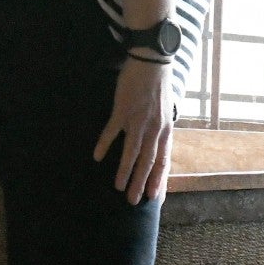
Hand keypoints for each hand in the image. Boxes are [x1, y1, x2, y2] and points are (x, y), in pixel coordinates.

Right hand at [94, 55, 176, 204]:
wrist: (153, 62)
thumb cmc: (159, 87)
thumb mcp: (166, 112)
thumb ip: (160, 131)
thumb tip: (157, 147)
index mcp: (165, 130)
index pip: (163, 161)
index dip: (158, 180)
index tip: (154, 198)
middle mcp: (154, 128)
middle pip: (148, 161)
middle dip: (141, 183)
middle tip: (134, 201)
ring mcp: (138, 120)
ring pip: (132, 151)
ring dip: (125, 171)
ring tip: (118, 187)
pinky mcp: (123, 109)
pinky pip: (113, 131)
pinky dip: (105, 144)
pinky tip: (98, 157)